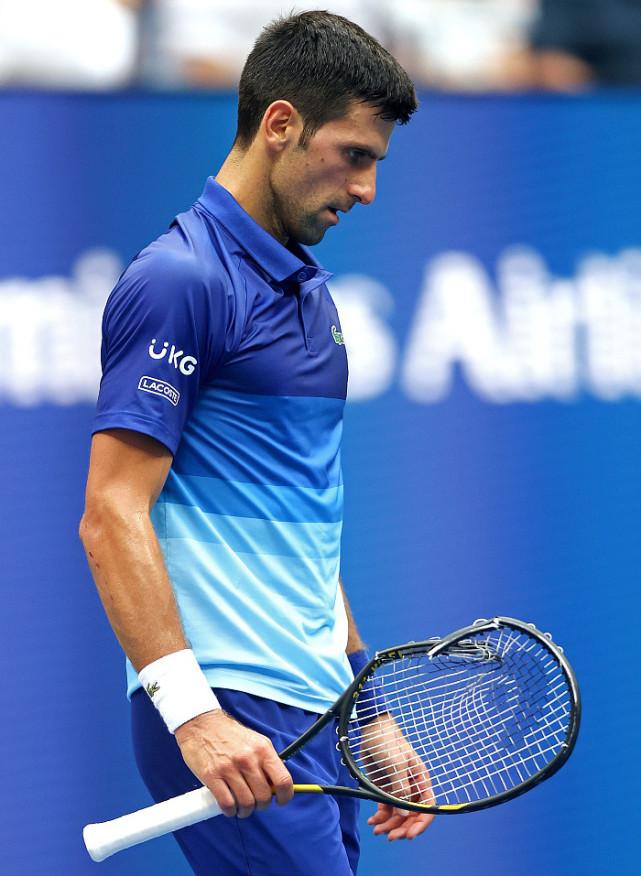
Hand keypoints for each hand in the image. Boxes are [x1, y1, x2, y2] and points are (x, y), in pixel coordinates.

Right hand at [175, 710, 293, 817]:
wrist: (202, 724)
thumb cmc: (229, 735)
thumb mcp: (255, 741)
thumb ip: (266, 762)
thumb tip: (276, 786)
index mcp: (263, 749)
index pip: (283, 780)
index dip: (285, 796)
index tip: (281, 801)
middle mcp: (248, 758)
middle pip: (264, 796)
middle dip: (261, 805)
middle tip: (256, 803)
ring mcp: (230, 768)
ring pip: (246, 803)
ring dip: (246, 811)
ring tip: (242, 807)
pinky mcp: (212, 776)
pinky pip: (227, 804)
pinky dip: (230, 811)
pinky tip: (230, 807)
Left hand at [359, 714, 435, 840]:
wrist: (370, 730)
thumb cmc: (388, 742)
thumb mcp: (396, 763)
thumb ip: (400, 788)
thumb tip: (403, 814)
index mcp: (420, 779)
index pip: (427, 807)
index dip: (421, 823)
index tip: (410, 835)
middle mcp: (411, 787)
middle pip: (411, 815)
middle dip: (402, 828)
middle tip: (390, 837)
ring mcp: (397, 789)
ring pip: (397, 815)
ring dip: (389, 825)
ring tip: (377, 830)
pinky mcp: (384, 789)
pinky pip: (385, 809)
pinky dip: (380, 818)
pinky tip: (372, 822)